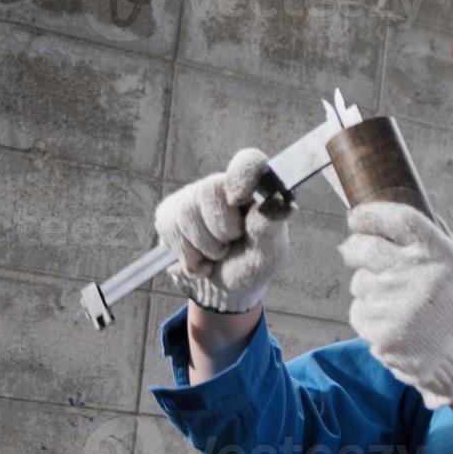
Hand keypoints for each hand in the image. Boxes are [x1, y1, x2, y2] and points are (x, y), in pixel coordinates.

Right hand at [154, 148, 291, 313]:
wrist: (222, 291)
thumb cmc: (251, 266)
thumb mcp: (268, 253)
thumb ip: (271, 228)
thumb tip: (283, 206)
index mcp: (255, 190)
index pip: (249, 161)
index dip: (242, 174)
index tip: (239, 199)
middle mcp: (223, 186)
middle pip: (209, 190)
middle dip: (221, 229)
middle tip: (231, 243)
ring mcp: (194, 198)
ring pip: (186, 213)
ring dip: (205, 247)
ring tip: (217, 254)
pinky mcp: (170, 213)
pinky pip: (169, 229)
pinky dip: (187, 254)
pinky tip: (200, 258)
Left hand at [339, 202, 452, 408]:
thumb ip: (434, 241)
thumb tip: (394, 217)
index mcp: (441, 255)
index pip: (397, 219)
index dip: (370, 215)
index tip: (358, 218)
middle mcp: (419, 277)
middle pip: (365, 248)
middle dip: (355, 247)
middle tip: (355, 250)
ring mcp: (398, 307)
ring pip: (360, 283)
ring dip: (370, 288)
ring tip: (396, 302)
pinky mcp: (383, 334)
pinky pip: (360, 312)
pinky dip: (370, 315)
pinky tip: (393, 322)